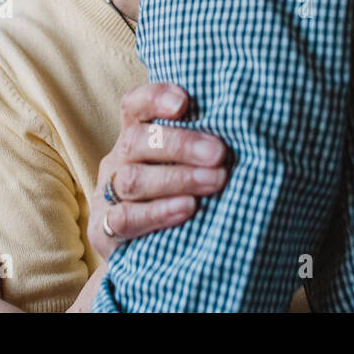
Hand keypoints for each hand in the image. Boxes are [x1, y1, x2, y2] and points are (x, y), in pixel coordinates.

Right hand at [87, 82, 228, 259]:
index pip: (135, 105)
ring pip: (133, 179)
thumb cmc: (181, 196)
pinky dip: (158, 212)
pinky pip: (126, 218)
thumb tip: (249, 128)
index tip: (184, 102)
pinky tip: (188, 209)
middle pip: (138, 140)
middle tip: (219, 153)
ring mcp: (108, 194)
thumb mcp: (187, 165)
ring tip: (215, 182)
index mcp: (136, 135)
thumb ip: (203, 146)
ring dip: (177, 178)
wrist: (151, 256)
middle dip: (181, 145)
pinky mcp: (104, 229)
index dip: (155, 98)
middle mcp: (118, 159)